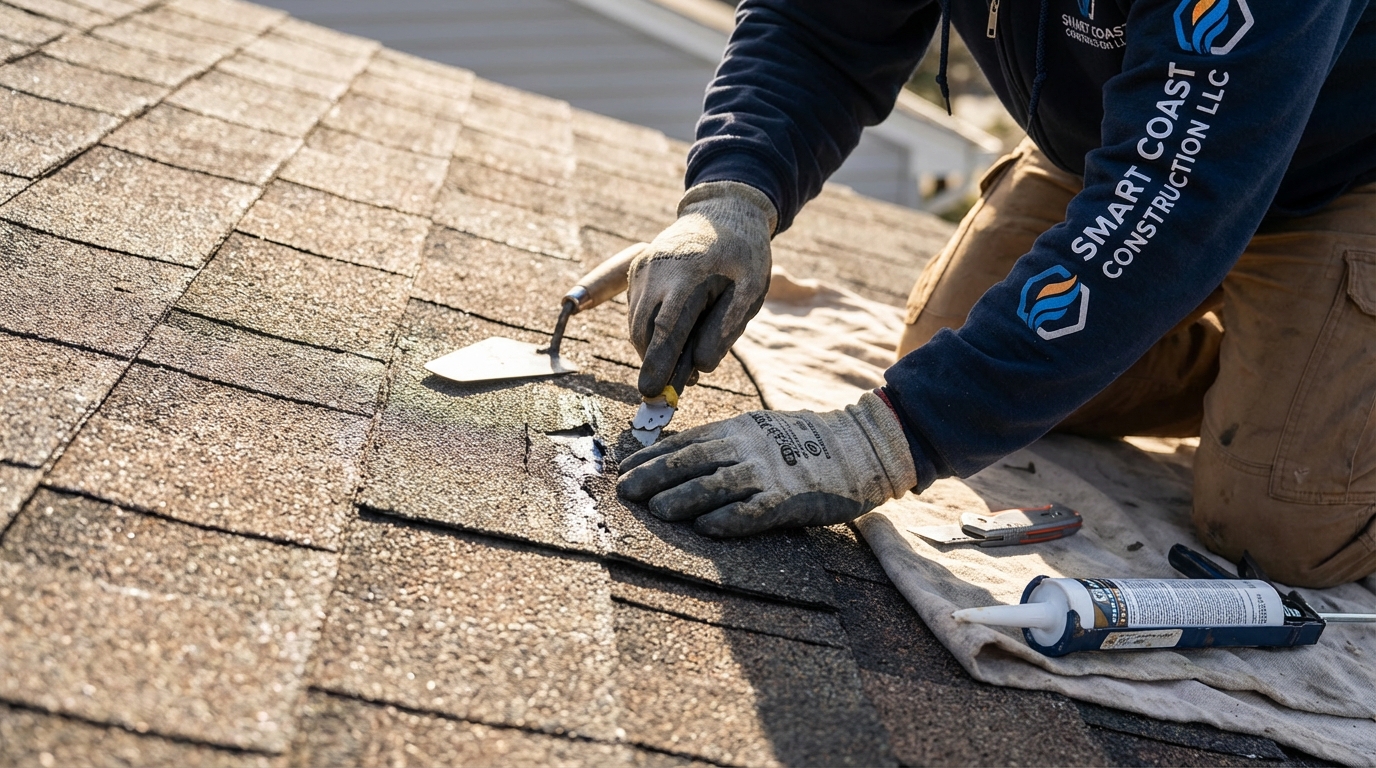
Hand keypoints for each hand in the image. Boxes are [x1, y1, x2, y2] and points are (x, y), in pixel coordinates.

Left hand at [617, 392, 916, 535]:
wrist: (862, 445)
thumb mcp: (759, 431)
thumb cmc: (806, 443)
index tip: (623, 470)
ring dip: (683, 498)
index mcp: (737, 430)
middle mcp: (747, 447)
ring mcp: (768, 472)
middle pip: (691, 460)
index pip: (684, 442)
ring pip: (716, 484)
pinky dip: (729, 519)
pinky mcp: (790, 498)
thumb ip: (724, 442)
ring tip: (656, 510)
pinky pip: (754, 510)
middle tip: (623, 491)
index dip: (651, 457)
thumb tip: (680, 455)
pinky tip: (706, 528)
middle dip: (654, 475)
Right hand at [628, 181, 775, 397]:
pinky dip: (650, 329)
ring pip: (637, 323)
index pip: (667, 328)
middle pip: (644, 330)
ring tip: (682, 360)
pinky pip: (637, 309)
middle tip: (676, 386)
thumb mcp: (751, 290)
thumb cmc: (743, 254)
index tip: (650, 392)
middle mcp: (657, 271)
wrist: (722, 211)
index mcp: (688, 276)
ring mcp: (643, 268)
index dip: (658, 363)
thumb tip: (700, 365)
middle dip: (654, 363)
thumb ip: (726, 328)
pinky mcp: (637, 269)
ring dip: (653, 348)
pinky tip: (675, 333)